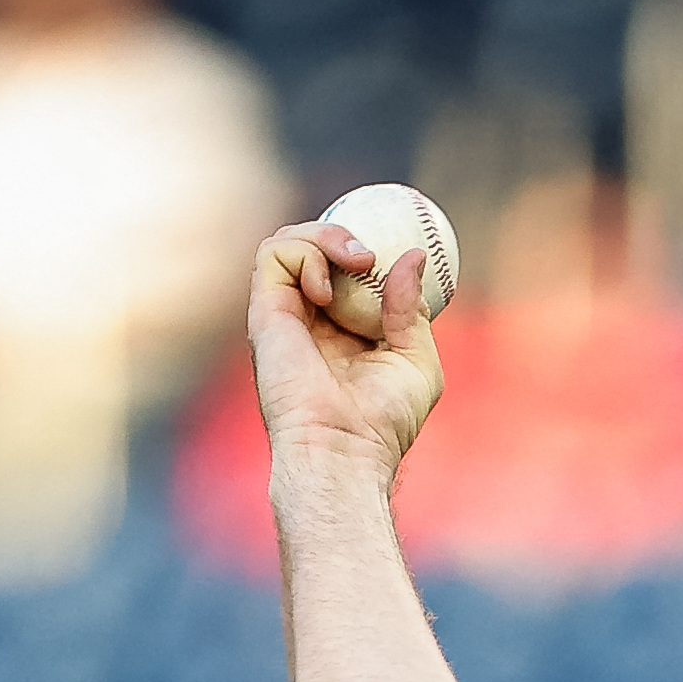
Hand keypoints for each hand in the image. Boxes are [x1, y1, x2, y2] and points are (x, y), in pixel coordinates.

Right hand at [249, 223, 443, 484]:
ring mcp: (285, 312)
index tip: (399, 255)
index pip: (347, 270)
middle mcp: (310, 317)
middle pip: (315, 247)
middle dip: (345, 235)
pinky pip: (274, 253)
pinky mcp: (265, 310)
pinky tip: (327, 291)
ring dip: (325, 235)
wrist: (347, 446)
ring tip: (358, 261)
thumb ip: (411, 309)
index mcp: (344, 328)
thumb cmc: (386, 419)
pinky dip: (305, 254)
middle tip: (373, 256)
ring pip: (289, 241)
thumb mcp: (417, 359)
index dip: (368, 249)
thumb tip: (413, 256)